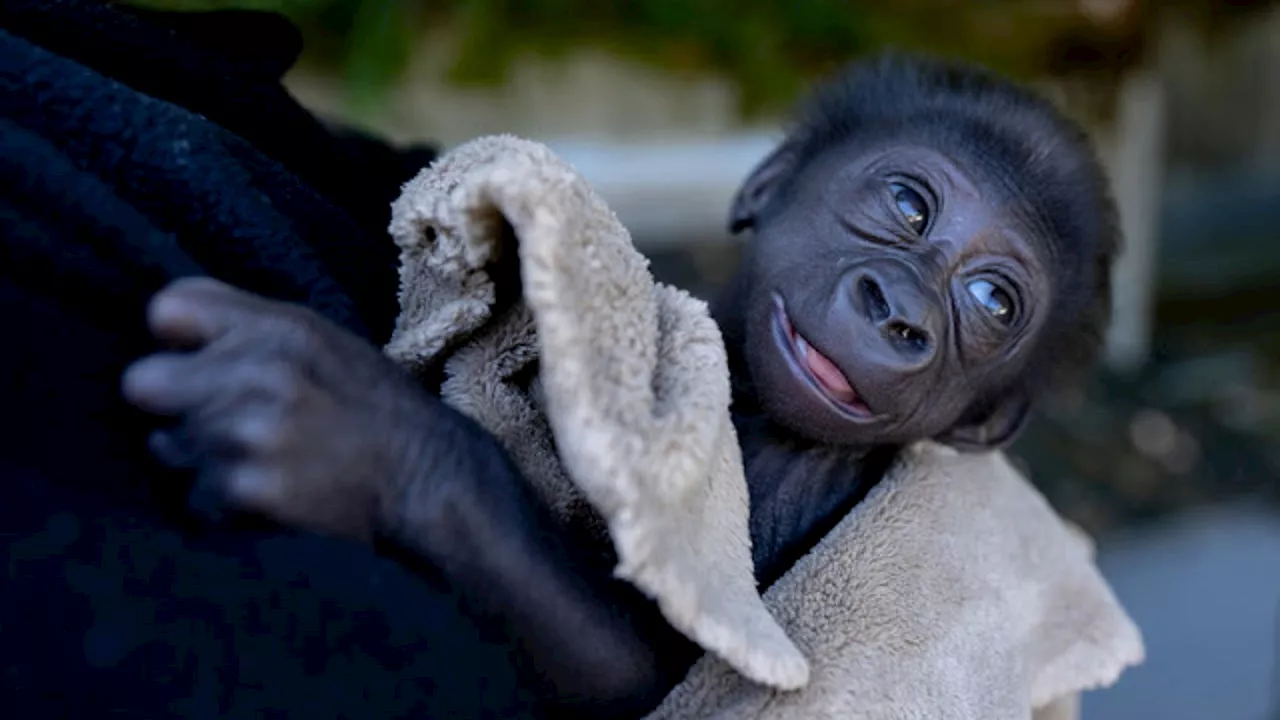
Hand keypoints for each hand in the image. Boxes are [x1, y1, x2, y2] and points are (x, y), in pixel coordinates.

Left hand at [122, 277, 435, 540]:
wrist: (430, 482)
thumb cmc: (375, 411)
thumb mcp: (326, 342)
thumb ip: (249, 325)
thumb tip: (164, 325)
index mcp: (281, 329)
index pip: (167, 308)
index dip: (177, 341)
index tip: (200, 363)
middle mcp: (259, 373)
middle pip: (144, 383)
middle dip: (175, 406)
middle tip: (221, 422)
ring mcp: (250, 434)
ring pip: (167, 447)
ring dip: (203, 459)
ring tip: (262, 461)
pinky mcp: (248, 491)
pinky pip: (193, 498)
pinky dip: (223, 504)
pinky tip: (270, 494)